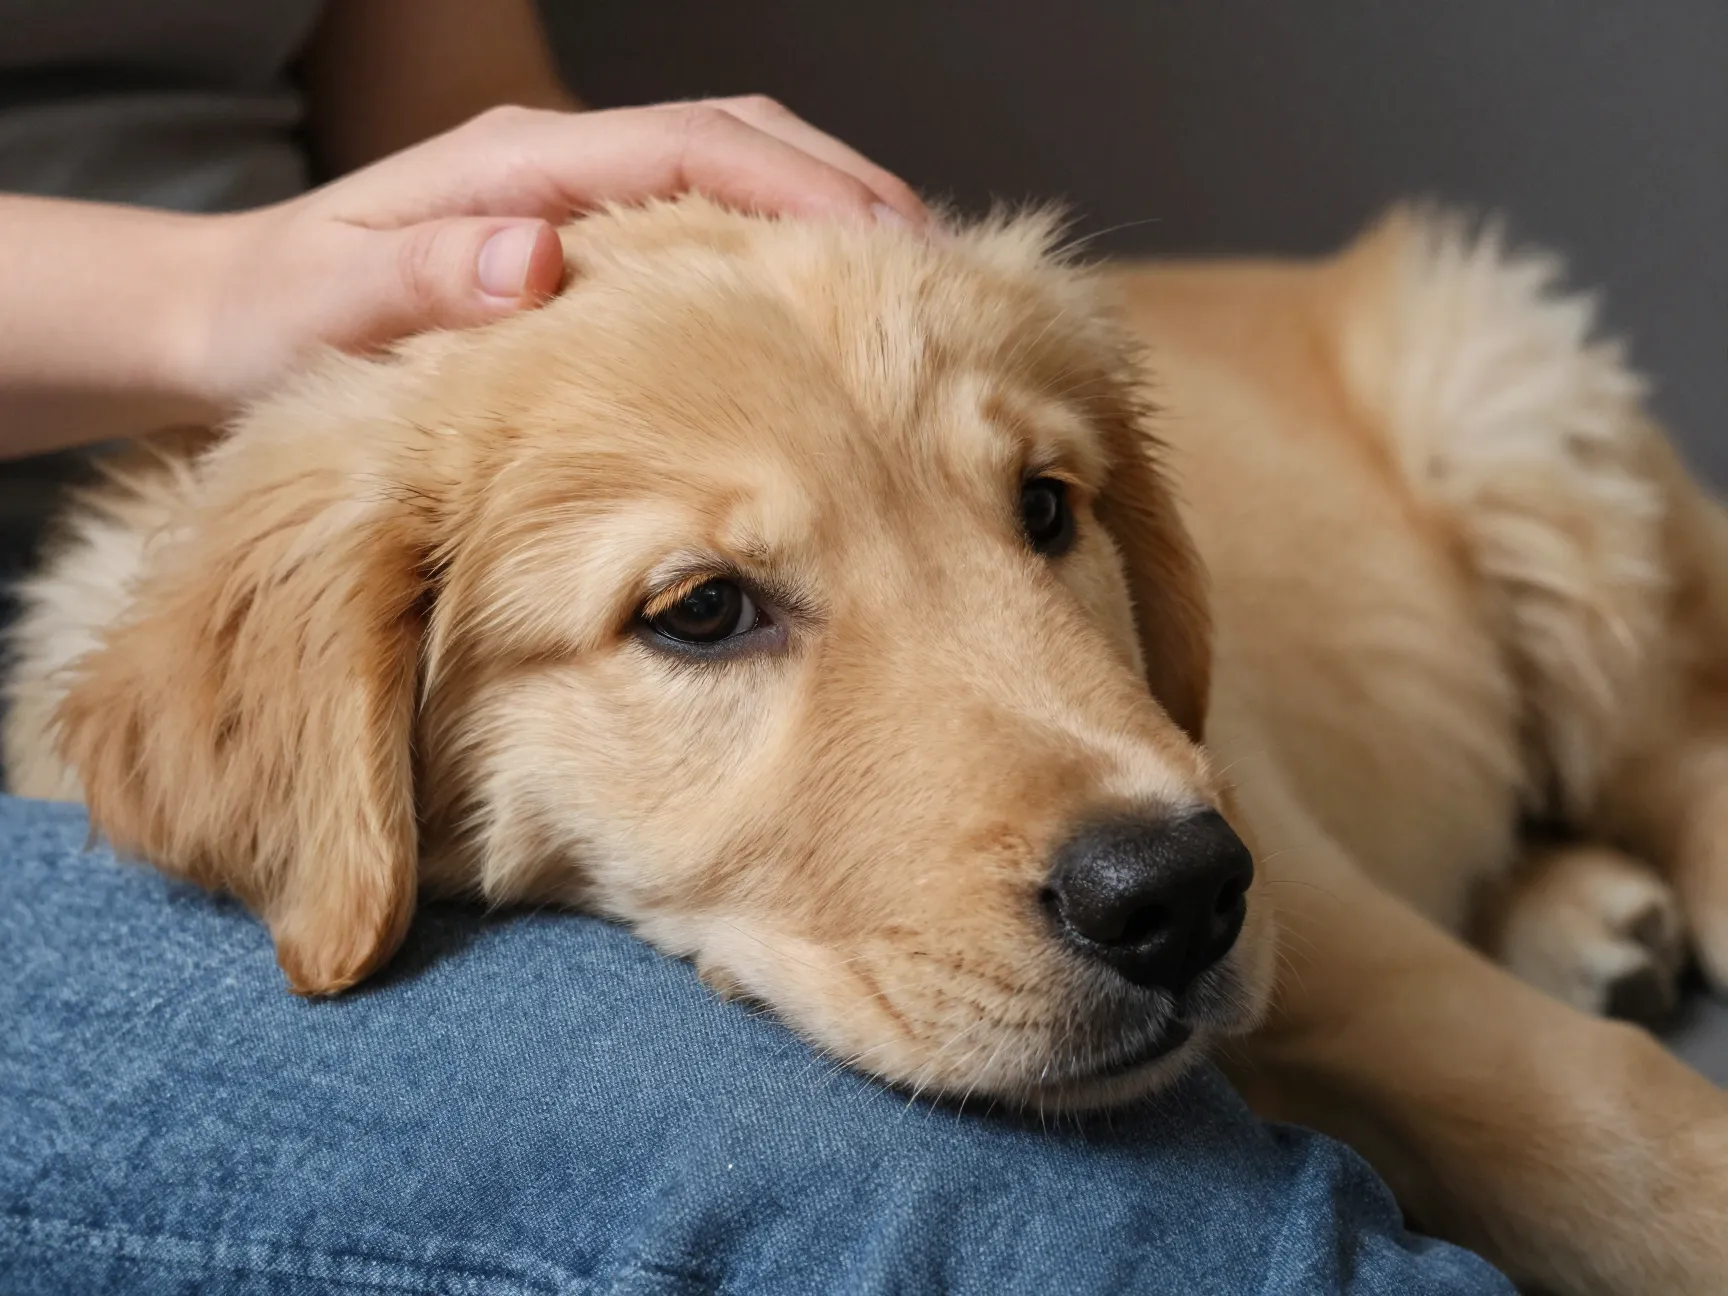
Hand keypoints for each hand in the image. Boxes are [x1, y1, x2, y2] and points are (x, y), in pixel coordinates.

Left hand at [192, 99, 928, 406]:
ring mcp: (577, 196)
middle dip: (846, 190)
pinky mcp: (582, 238)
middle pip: (741, 140)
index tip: (886, 244)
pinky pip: (706, 222)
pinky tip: (817, 307)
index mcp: (520, 166)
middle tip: (941, 264)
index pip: (694, 147)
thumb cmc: (279, 323)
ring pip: (735, 175)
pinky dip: (778, 247)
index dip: (800, 189)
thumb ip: (429, 279)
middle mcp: (563, 164)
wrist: (227, 318)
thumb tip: (537, 260)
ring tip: (911, 284)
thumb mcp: (335, 309)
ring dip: (825, 215)